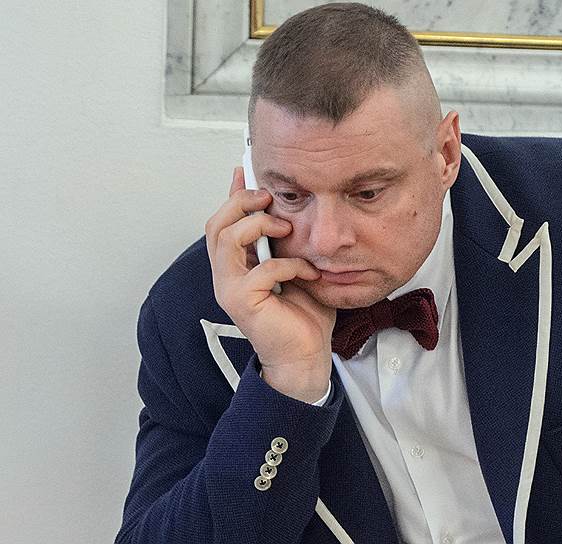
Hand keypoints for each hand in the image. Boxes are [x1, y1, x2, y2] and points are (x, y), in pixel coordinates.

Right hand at [205, 167, 335, 402]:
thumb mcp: (297, 267)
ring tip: (286, 229)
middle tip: (269, 197)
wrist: (306, 355)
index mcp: (237, 264)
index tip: (246, 169)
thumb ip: (288, 243)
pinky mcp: (242, 301)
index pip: (224, 220)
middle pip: (217, 224)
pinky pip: (262, 269)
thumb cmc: (303, 315)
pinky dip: (290, 264)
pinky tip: (309, 272)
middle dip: (241, 202)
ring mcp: (230, 288)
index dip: (233, 193)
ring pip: (228, 239)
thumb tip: (293, 212)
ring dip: (259, 226)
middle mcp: (226, 274)